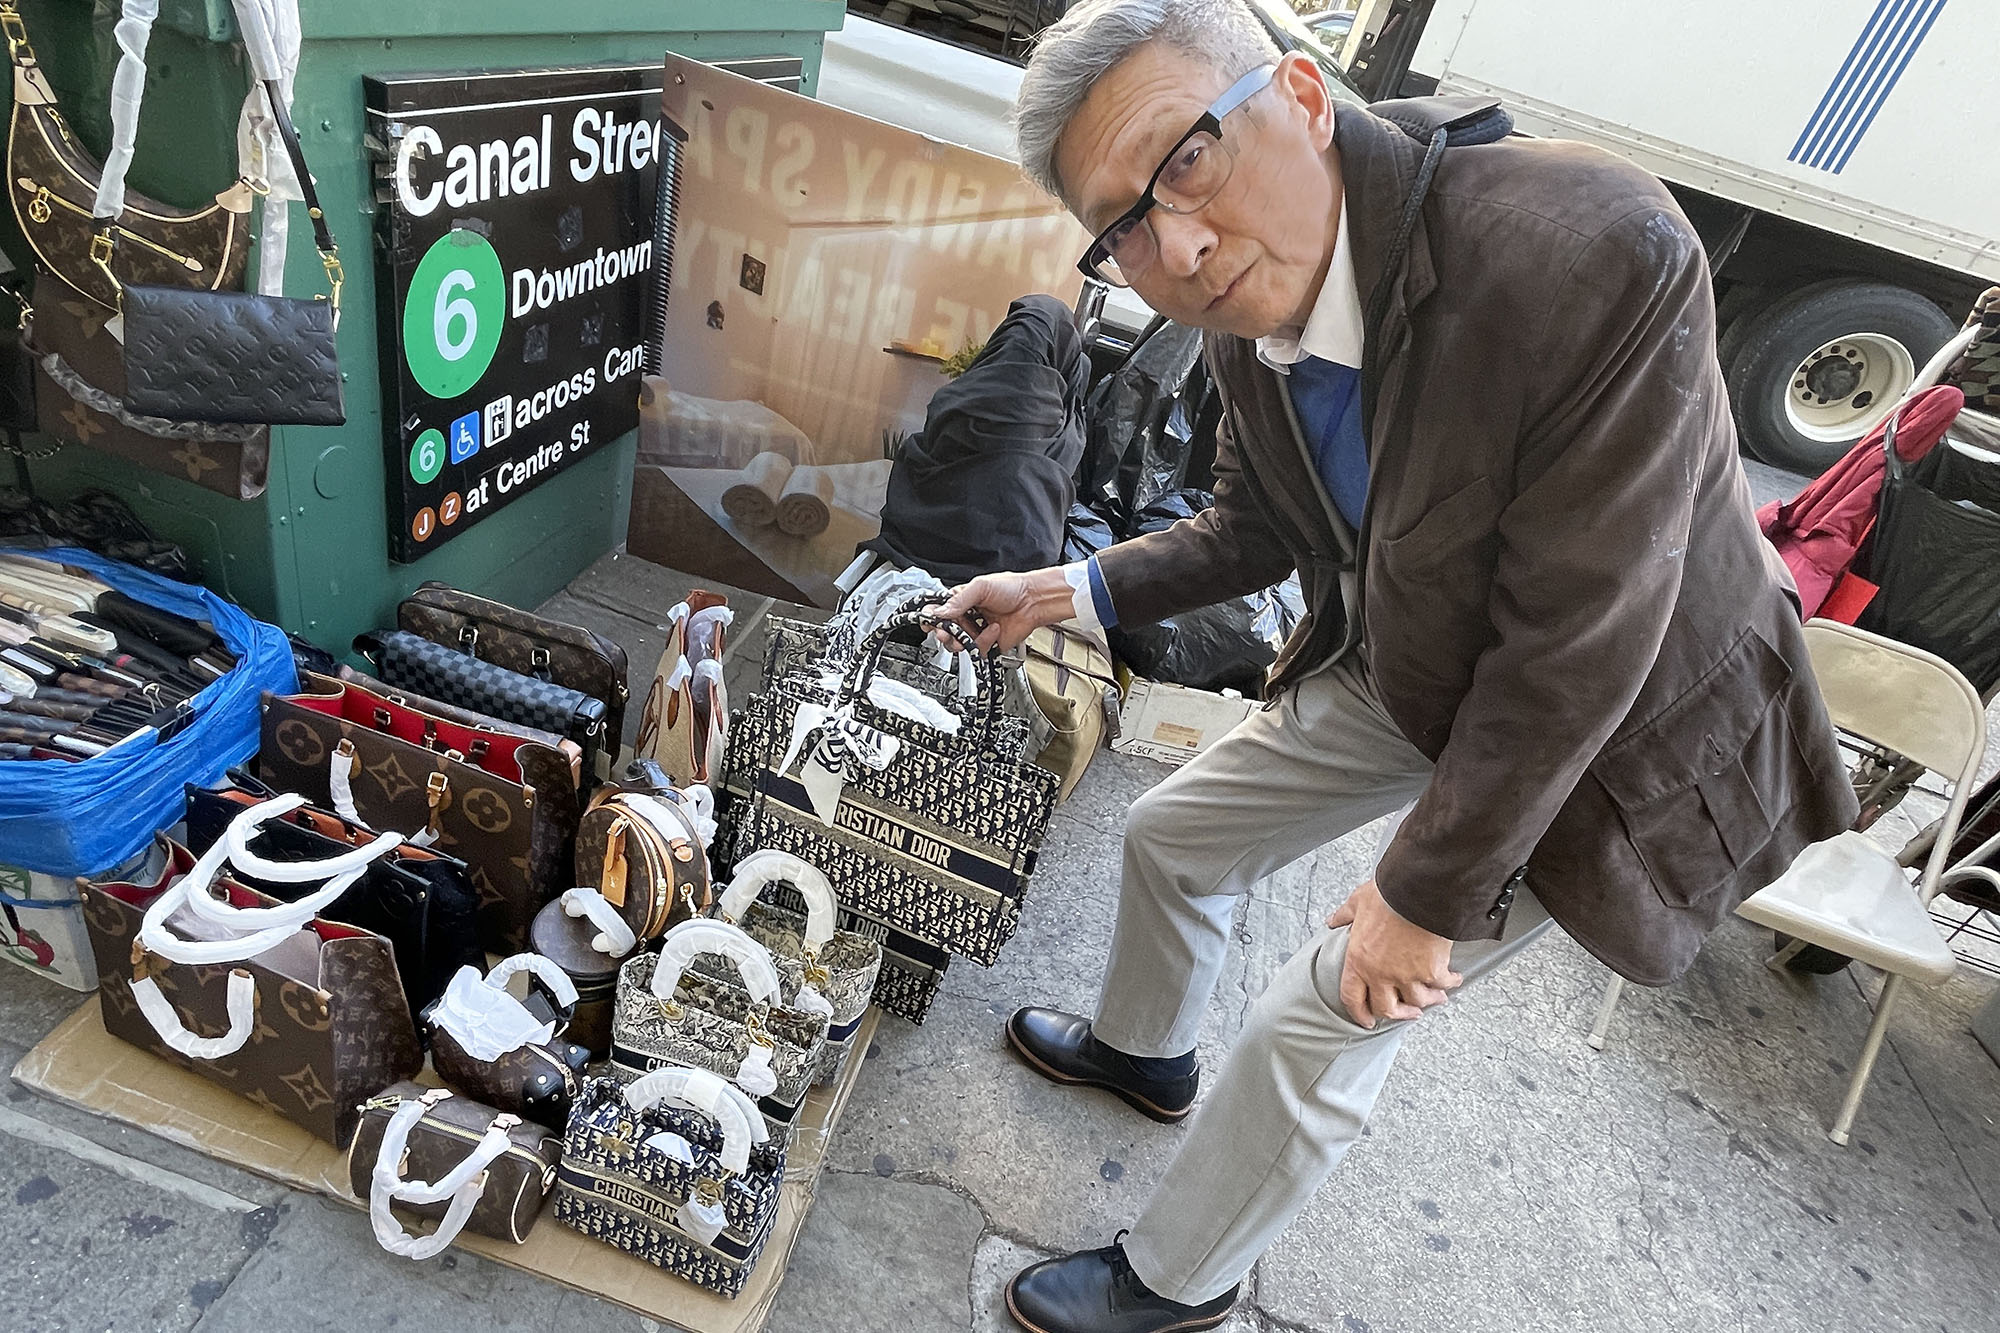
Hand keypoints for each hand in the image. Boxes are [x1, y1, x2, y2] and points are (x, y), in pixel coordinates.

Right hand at [928, 568, 1071, 653]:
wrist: (1034, 602)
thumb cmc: (1012, 588)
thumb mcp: (981, 587)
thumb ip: (958, 601)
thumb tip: (940, 612)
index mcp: (961, 600)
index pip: (938, 611)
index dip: (931, 618)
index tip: (930, 622)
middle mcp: (967, 616)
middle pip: (944, 631)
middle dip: (944, 633)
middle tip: (945, 632)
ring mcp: (976, 630)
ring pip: (958, 644)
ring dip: (961, 641)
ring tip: (966, 635)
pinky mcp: (988, 643)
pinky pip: (977, 649)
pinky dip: (984, 641)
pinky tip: (993, 629)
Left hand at [1326, 879, 1461, 1028]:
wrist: (1419, 891)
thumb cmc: (1388, 894)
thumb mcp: (1358, 901)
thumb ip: (1345, 915)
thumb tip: (1333, 920)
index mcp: (1358, 960)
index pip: (1352, 998)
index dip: (1359, 1014)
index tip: (1367, 1021)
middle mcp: (1381, 974)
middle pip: (1386, 1008)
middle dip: (1398, 1014)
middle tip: (1408, 1014)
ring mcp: (1407, 975)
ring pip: (1417, 1001)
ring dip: (1428, 1001)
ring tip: (1437, 998)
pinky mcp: (1432, 970)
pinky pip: (1442, 985)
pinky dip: (1449, 984)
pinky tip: (1454, 979)